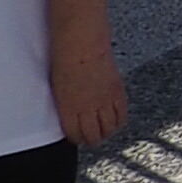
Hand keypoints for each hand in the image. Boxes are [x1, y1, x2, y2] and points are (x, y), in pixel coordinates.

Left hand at [51, 32, 127, 148]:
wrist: (81, 43)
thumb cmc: (64, 61)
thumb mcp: (59, 88)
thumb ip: (67, 105)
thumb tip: (73, 117)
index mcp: (68, 108)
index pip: (75, 135)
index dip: (77, 139)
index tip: (77, 138)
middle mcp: (87, 108)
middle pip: (95, 136)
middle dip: (92, 139)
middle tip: (91, 137)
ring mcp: (104, 101)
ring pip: (110, 129)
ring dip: (106, 132)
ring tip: (104, 130)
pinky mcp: (117, 93)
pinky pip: (121, 116)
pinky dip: (118, 121)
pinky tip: (115, 119)